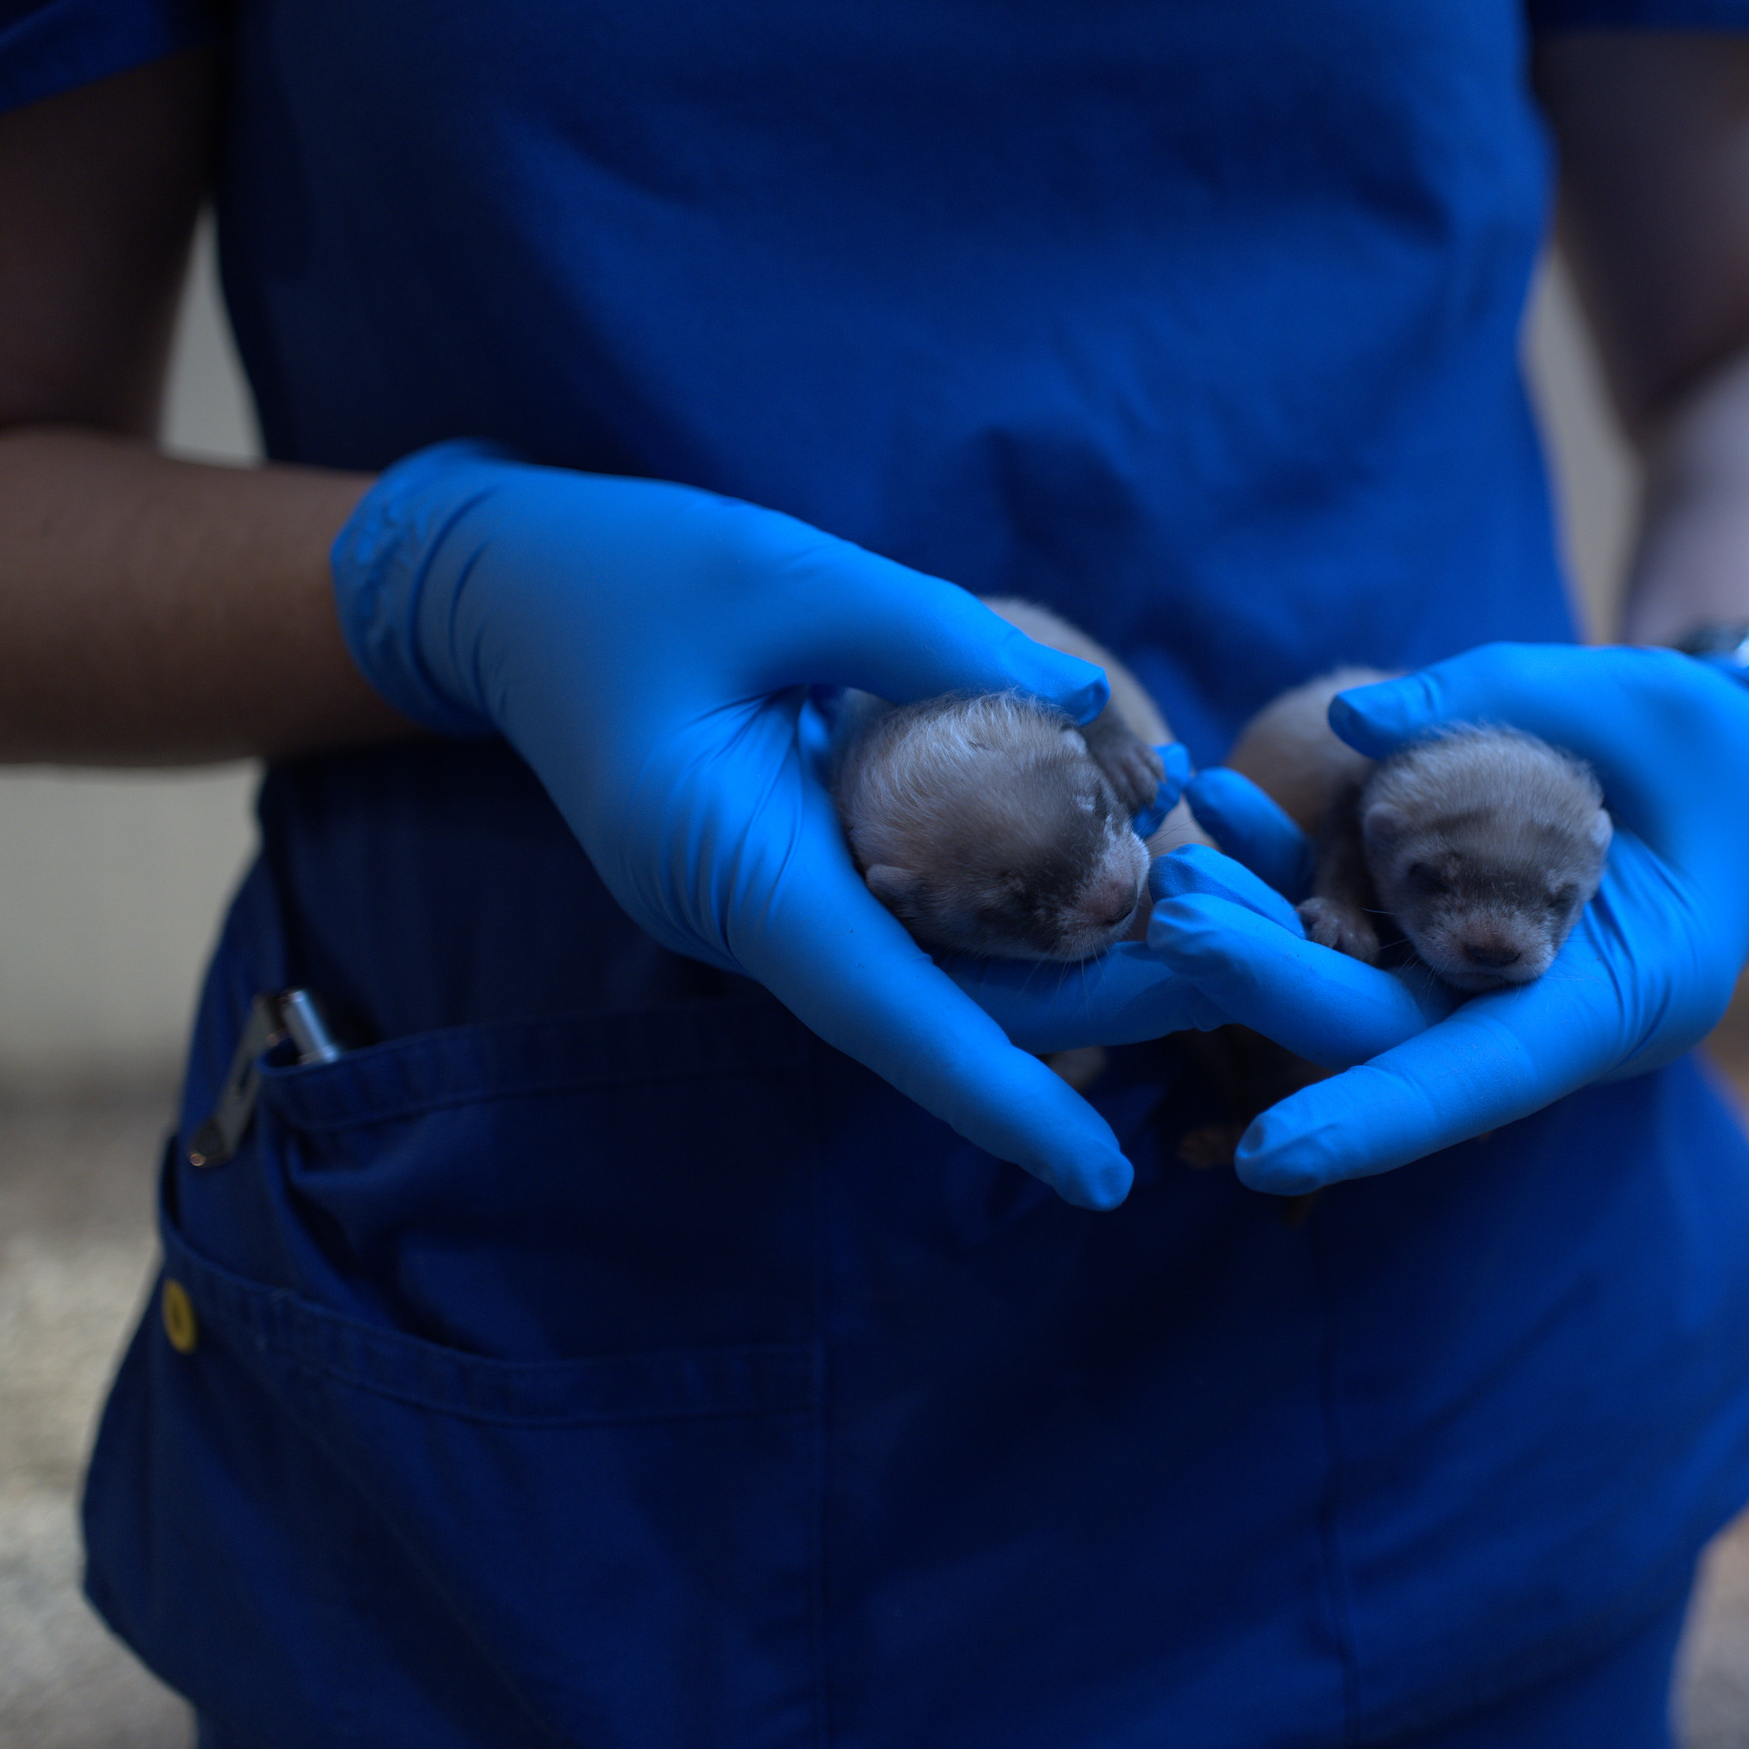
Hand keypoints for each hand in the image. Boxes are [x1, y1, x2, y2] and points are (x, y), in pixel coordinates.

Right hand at [334, 440, 1164, 1204]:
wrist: (509, 583)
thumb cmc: (633, 569)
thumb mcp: (787, 573)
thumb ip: (937, 641)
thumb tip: (1093, 715)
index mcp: (726, 866)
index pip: (882, 1010)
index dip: (996, 1094)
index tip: (1098, 1178)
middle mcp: (750, 911)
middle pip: (938, 999)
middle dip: (1089, 1003)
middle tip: (1239, 972)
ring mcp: (768, 898)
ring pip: (937, 959)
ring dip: (1066, 940)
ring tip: (1209, 899)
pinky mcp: (792, 865)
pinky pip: (914, 903)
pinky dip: (1012, 884)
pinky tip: (1112, 828)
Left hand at [1152, 643, 1748, 1193]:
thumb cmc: (1718, 740)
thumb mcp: (1637, 695)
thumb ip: (1498, 698)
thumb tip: (1350, 722)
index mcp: (1628, 996)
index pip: (1486, 1077)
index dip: (1376, 1118)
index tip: (1265, 1154)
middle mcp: (1549, 1011)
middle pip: (1391, 1031)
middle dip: (1277, 985)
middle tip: (1178, 920)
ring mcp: (1496, 979)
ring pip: (1360, 984)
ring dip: (1263, 933)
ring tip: (1180, 867)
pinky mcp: (1456, 935)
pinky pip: (1362, 923)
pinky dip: (1294, 873)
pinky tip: (1225, 810)